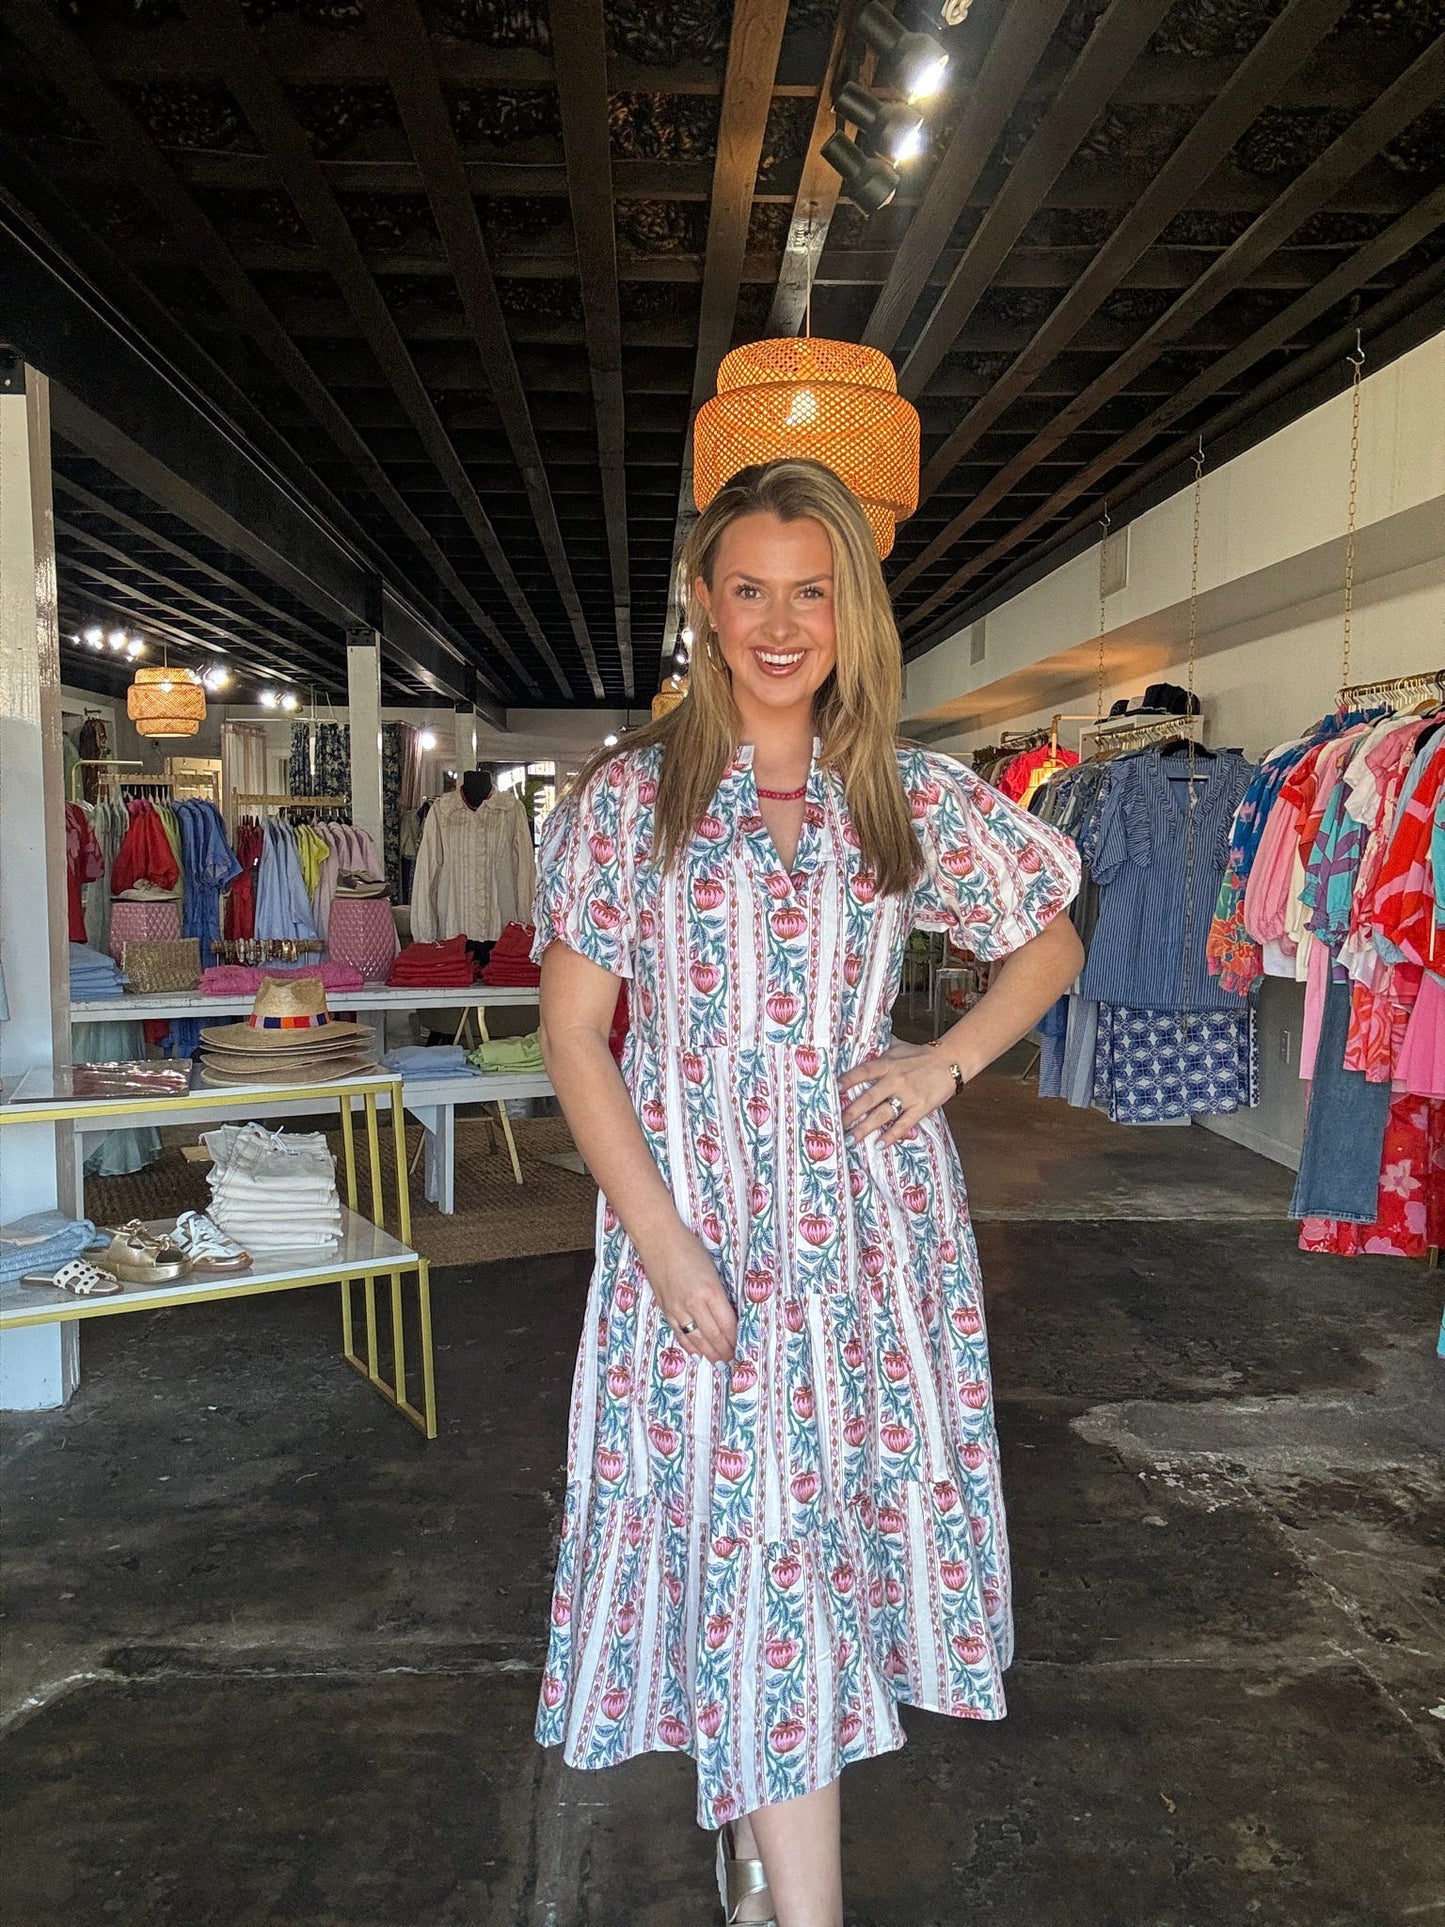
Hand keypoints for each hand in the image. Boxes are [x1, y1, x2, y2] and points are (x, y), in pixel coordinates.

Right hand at [641, 1223, 737, 1363]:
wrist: (658, 1239)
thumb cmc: (689, 1247)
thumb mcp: (713, 1269)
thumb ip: (719, 1294)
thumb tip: (728, 1316)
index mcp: (710, 1290)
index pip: (727, 1324)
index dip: (736, 1340)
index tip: (743, 1347)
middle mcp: (694, 1303)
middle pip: (714, 1336)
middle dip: (725, 1350)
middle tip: (734, 1359)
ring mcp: (677, 1308)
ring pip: (696, 1339)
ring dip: (710, 1353)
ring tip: (720, 1361)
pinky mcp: (665, 1309)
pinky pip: (679, 1333)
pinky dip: (690, 1346)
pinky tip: (698, 1353)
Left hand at [838, 1039, 961, 1147]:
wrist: (950, 1061)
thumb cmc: (921, 1055)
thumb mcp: (898, 1046)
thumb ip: (879, 1045)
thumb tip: (860, 1037)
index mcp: (888, 1064)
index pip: (864, 1071)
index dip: (848, 1079)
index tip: (834, 1088)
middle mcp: (895, 1080)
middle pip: (869, 1098)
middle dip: (851, 1113)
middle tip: (837, 1124)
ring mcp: (908, 1096)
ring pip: (882, 1114)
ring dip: (866, 1128)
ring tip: (852, 1139)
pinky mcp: (920, 1108)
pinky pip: (903, 1124)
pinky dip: (892, 1135)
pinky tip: (880, 1145)